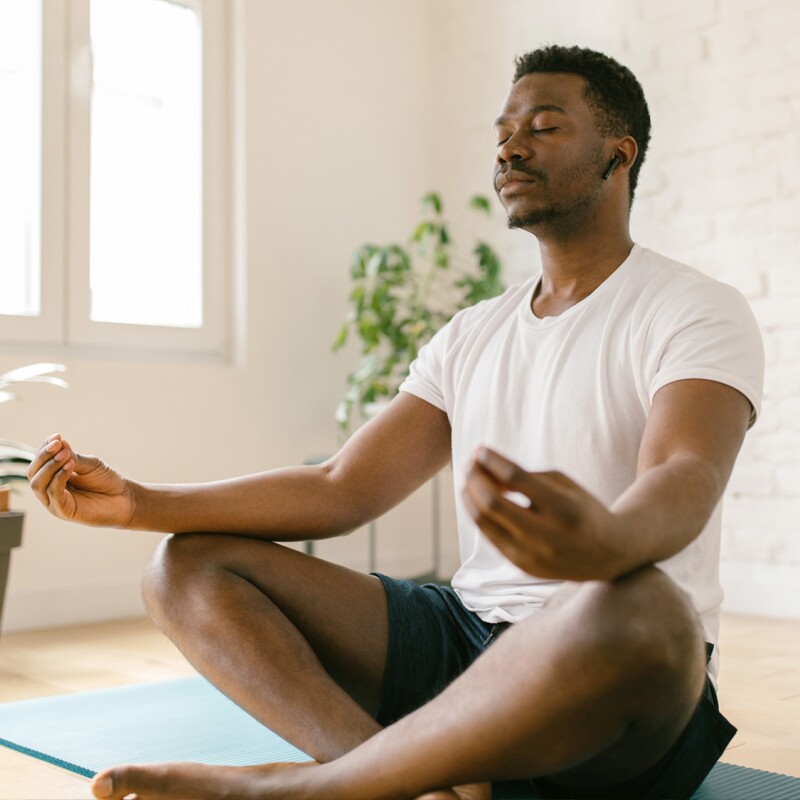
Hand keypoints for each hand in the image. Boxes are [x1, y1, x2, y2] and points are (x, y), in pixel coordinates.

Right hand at [27, 434, 136, 527]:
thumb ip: (72, 456)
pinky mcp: (63, 512)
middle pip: (33, 473)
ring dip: (50, 466)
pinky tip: (70, 465)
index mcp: (53, 477)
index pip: (39, 462)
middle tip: (57, 444)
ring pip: (38, 484)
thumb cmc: (106, 480)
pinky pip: (53, 494)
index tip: (56, 436)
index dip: (44, 449)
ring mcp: (54, 502)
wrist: (125, 498)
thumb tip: (58, 442)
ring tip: (66, 455)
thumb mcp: (89, 464)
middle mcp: (50, 490)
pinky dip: (59, 478)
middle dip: (43, 456)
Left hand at [462, 447, 627, 580]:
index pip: (516, 478)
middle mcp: (546, 535)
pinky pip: (490, 536)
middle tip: (469, 463)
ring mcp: (532, 555)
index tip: (479, 449)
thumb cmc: (582, 509)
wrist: (609, 554)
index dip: (492, 461)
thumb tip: (484, 470)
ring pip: (485, 522)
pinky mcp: (522, 566)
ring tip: (467, 480)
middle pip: (493, 502)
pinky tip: (476, 500)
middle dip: (475, 478)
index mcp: (562, 508)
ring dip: (470, 497)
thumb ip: (526, 476)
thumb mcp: (564, 485)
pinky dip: (479, 515)